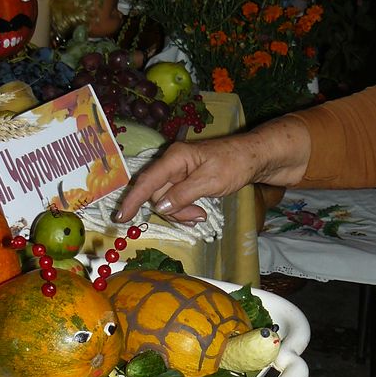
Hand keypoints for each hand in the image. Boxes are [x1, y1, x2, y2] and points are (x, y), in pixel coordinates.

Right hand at [114, 119, 310, 223]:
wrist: (255, 157)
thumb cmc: (234, 164)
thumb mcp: (210, 182)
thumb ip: (183, 194)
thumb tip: (160, 206)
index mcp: (175, 157)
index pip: (147, 181)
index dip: (133, 200)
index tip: (120, 217)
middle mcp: (172, 163)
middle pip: (157, 194)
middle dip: (173, 211)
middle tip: (197, 218)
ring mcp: (179, 171)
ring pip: (166, 199)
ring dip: (181, 212)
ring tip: (201, 216)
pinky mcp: (186, 179)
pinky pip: (176, 198)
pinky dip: (185, 209)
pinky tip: (198, 213)